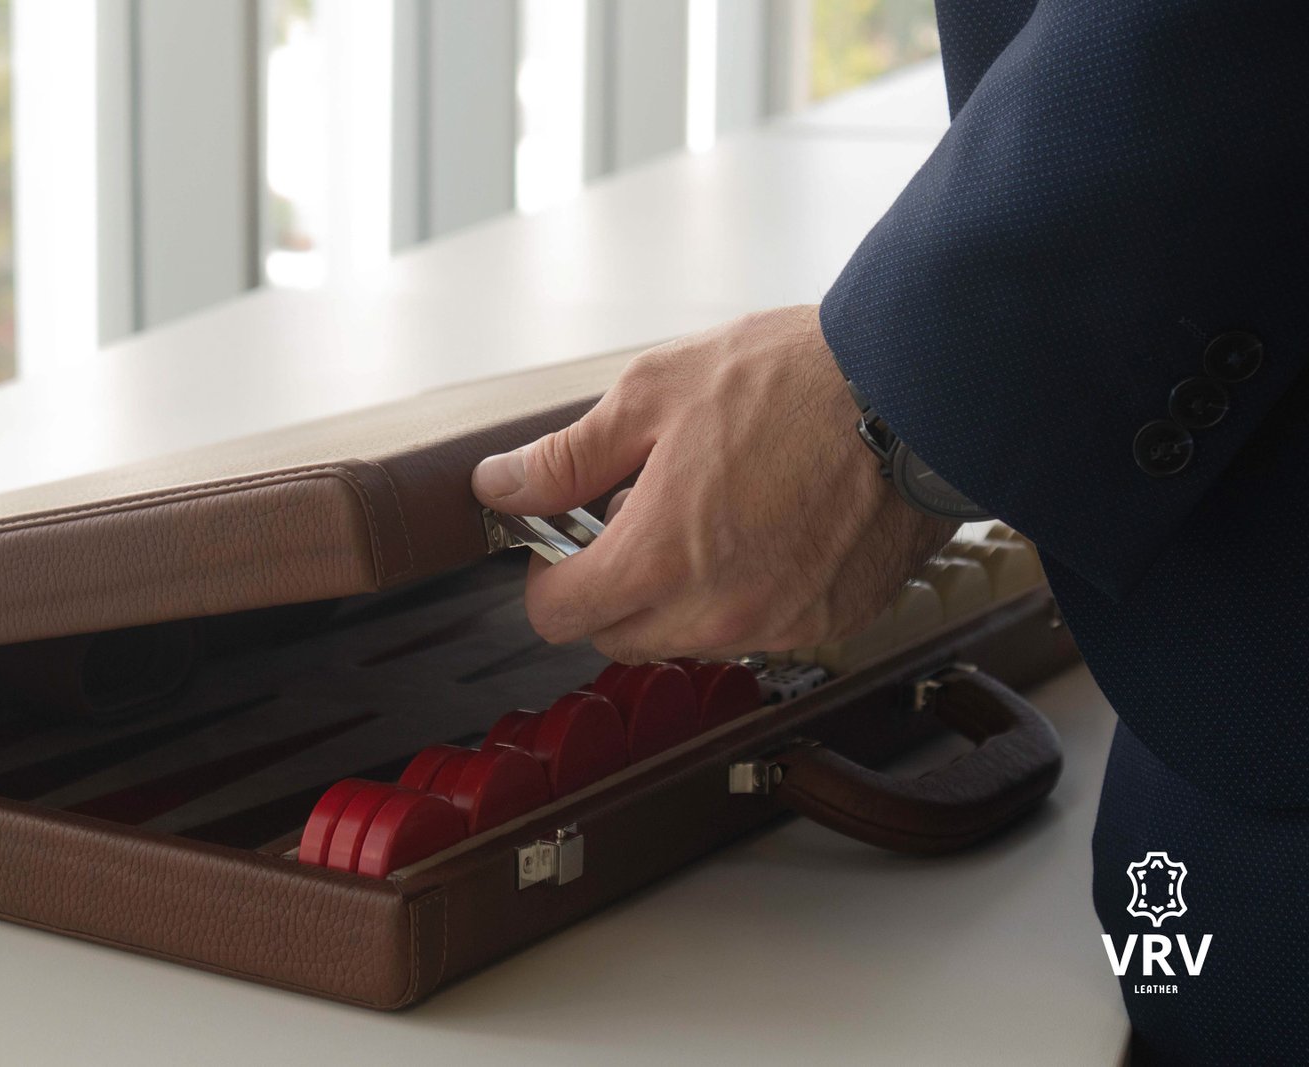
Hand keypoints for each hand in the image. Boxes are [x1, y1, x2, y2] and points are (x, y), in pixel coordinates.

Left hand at [471, 305, 956, 663]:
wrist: (921, 388)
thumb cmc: (793, 380)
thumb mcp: (655, 394)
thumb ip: (566, 457)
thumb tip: (499, 486)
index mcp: (660, 560)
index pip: (557, 618)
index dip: (548, 575)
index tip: (562, 540)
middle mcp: (717, 613)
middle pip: (617, 638)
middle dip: (608, 587)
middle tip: (636, 516)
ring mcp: (779, 626)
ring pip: (687, 638)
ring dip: (676, 595)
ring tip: (709, 512)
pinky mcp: (831, 623)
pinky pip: (757, 630)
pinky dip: (742, 595)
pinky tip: (765, 529)